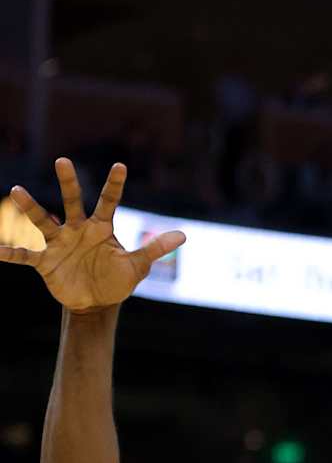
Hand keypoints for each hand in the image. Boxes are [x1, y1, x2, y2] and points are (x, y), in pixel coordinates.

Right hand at [2, 160, 183, 309]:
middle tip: (63, 160)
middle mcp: (77, 229)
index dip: (115, 185)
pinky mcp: (45, 261)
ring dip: (30, 207)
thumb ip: (155, 249)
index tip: (121, 166)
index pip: (108, 202)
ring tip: (17, 191)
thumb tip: (183, 236)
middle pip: (72, 201)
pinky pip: (25, 255)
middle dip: (68, 182)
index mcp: (100, 228)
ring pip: (43, 220)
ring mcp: (59, 243)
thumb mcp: (137, 266)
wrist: (96, 301)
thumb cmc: (116, 279)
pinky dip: (10, 253)